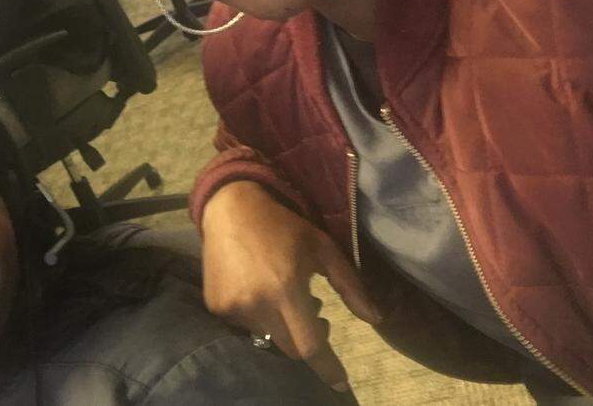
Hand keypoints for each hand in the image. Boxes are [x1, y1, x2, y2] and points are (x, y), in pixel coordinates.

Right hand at [201, 181, 381, 392]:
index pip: (309, 346)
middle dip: (307, 342)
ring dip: (281, 325)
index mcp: (286, 289)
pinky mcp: (216, 306)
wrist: (230, 208)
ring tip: (285, 295)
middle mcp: (256, 304)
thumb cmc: (283, 227)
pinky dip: (259, 315)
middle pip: (289, 348)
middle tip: (317, 317)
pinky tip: (260, 289)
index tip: (341, 384)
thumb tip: (376, 319)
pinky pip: (244, 324)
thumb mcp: (323, 249)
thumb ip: (350, 285)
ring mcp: (232, 307)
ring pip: (266, 336)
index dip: (327, 367)